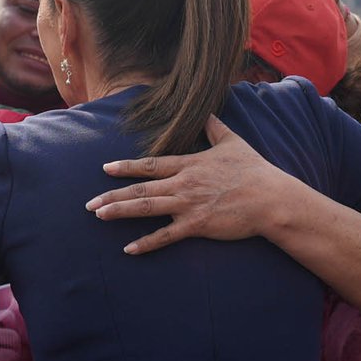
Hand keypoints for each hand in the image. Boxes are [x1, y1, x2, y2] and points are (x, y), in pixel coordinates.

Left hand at [88, 115, 291, 254]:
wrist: (270, 197)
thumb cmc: (254, 170)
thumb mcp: (233, 143)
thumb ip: (216, 128)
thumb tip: (209, 112)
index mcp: (189, 164)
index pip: (151, 164)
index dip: (127, 167)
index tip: (106, 168)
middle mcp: (183, 183)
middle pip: (141, 189)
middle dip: (112, 195)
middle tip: (89, 203)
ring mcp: (188, 205)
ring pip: (146, 208)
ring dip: (120, 212)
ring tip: (99, 216)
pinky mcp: (197, 225)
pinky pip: (166, 236)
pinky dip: (146, 243)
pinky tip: (129, 249)